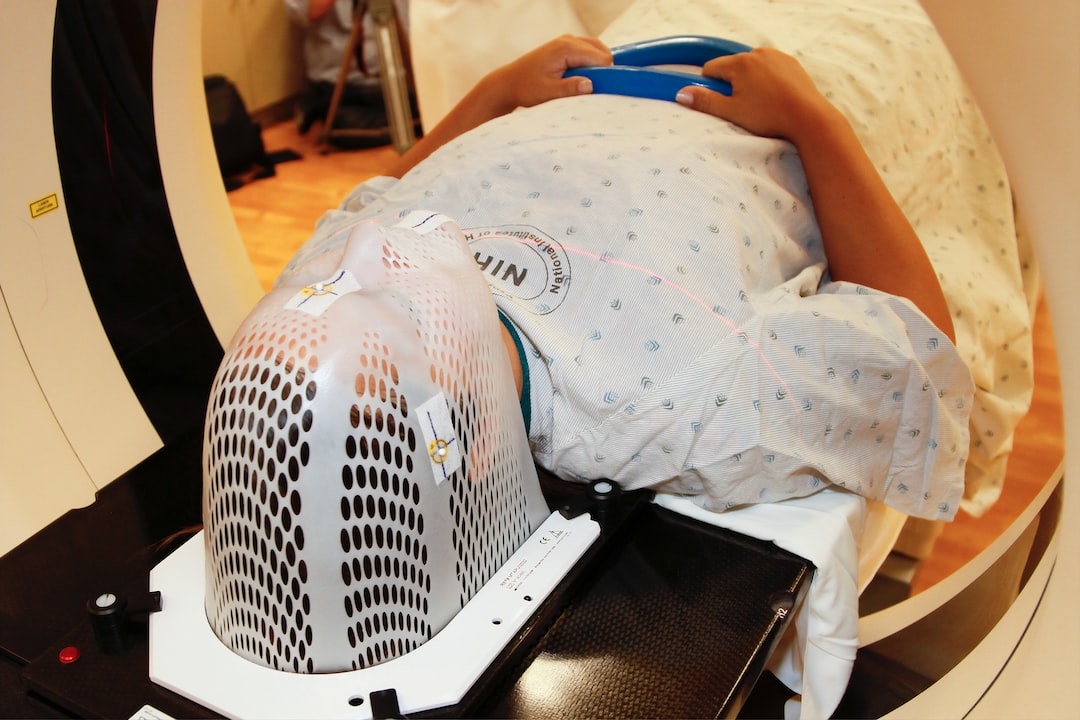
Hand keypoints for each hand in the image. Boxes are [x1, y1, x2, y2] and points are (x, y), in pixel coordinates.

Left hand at [485, 35, 612, 113]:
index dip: (606, 75)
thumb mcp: (548, 92)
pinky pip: (587, 51)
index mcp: (566, 48)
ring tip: (588, 84)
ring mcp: (567, 40)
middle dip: (603, 69)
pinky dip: (590, 63)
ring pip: (596, 49)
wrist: (509, 82)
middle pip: (602, 51)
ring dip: (597, 66)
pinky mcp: (565, 45)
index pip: (601, 58)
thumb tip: (590, 85)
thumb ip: (569, 88)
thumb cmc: (526, 88)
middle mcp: (569, 39)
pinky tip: (583, 77)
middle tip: (594, 89)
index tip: (600, 90)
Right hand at [676, 48, 837, 145]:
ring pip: (751, 67)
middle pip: (732, 67)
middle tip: (742, 106)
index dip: (709, 86)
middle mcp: (757, 53)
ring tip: (760, 104)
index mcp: (739, 63)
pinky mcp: (790, 62)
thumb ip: (705, 101)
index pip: (711, 68)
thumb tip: (681, 94)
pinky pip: (770, 68)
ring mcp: (776, 56)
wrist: (808, 117)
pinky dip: (767, 80)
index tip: (718, 101)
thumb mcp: (731, 112)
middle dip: (731, 84)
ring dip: (750, 81)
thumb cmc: (769, 116)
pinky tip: (774, 97)